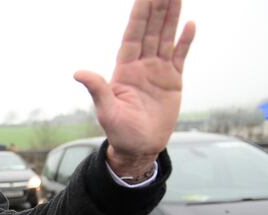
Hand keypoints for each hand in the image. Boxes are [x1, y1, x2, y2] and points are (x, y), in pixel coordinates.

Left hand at [74, 0, 195, 176]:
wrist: (140, 148)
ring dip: (171, 17)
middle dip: (157, 8)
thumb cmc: (120, 132)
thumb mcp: (107, 111)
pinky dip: (185, 41)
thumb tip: (78, 73)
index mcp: (124, 70)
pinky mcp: (173, 81)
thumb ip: (97, 89)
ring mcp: (158, 71)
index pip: (133, 36)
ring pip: (166, 38)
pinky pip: (180, 56)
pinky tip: (190, 24)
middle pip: (151, 31)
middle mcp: (141, 66)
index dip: (139, 16)